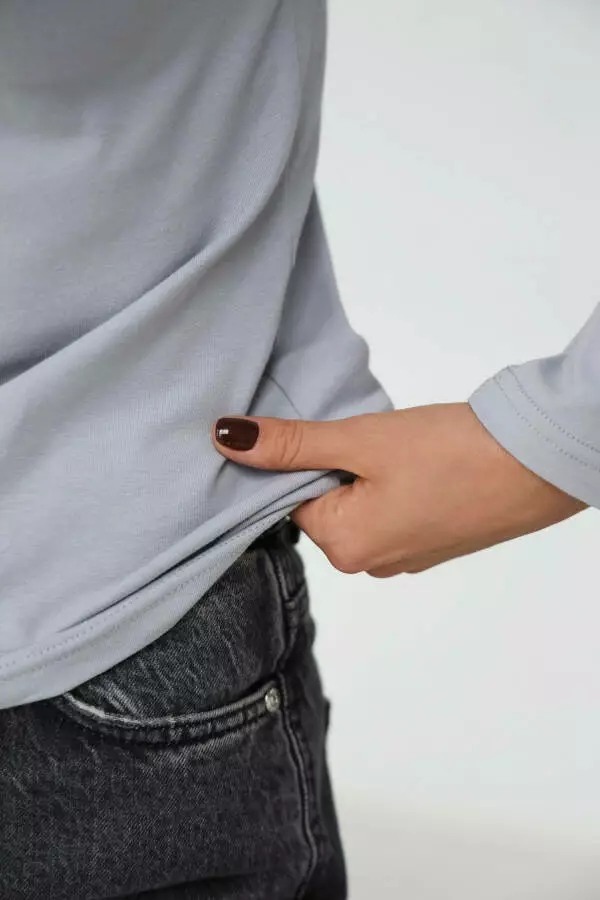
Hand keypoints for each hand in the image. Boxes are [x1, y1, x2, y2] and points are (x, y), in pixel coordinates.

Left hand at [212, 404, 585, 575]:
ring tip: (399, 446)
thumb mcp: (359, 441)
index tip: (325, 428)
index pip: (290, 497)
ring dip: (365, 472)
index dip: (302, 456)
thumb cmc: (451, 453)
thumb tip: (225, 438)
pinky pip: (391, 510)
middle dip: (334, 465)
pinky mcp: (431, 542)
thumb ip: (291, 443)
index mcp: (344, 547)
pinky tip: (418, 460)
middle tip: (368, 434)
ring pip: (359, 503)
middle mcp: (368, 564)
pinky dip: (393, 483)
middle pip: (323, 503)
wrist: (537, 463)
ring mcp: (404, 556)